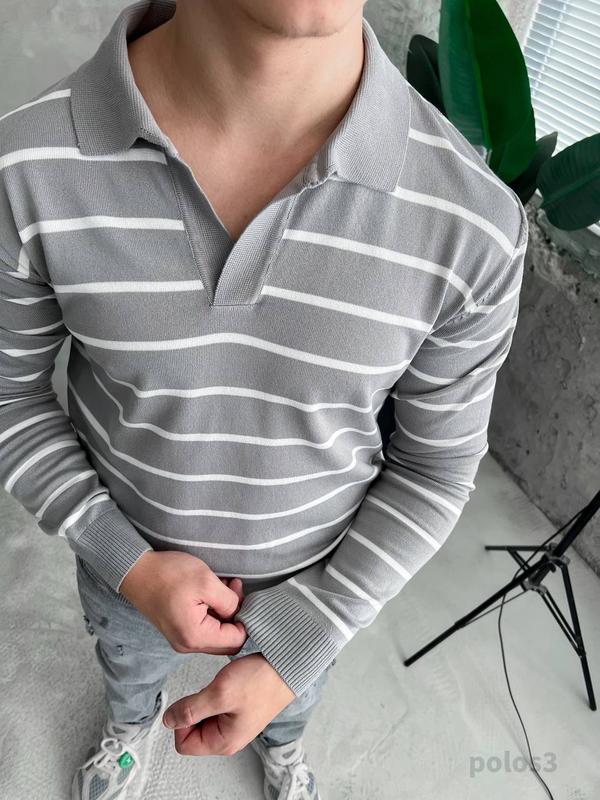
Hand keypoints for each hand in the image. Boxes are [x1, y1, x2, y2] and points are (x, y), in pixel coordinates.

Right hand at [119, 550, 247, 654]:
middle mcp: (188, 645)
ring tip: (224, 585)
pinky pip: (205, 627)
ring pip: (217, 632)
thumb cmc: (169, 575)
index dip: (246, 618)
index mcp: (196, 637)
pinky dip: (213, 611)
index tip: (242, 595)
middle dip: (236, 614)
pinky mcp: (179, 629)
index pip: (236, 640)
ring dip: (225, 610)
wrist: (136, 571)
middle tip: (234, 587)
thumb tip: (239, 612)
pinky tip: (212, 590)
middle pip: (227, 640)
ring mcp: (182, 639)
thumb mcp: (207, 582)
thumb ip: (229, 601)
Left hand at [162, 653, 295, 755]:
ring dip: (204, 699)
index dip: (180, 721)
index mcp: (224, 742)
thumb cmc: (261, 680)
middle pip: (192, 731)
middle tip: (208, 690)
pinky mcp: (238, 709)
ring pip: (203, 716)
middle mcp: (228, 738)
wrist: (287, 665)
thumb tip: (168, 720)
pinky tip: (225, 683)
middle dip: (194, 709)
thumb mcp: (220, 693)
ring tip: (219, 685)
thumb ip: (191, 709)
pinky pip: (215, 706)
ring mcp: (234, 724)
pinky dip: (214, 694)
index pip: (183, 744)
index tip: (191, 701)